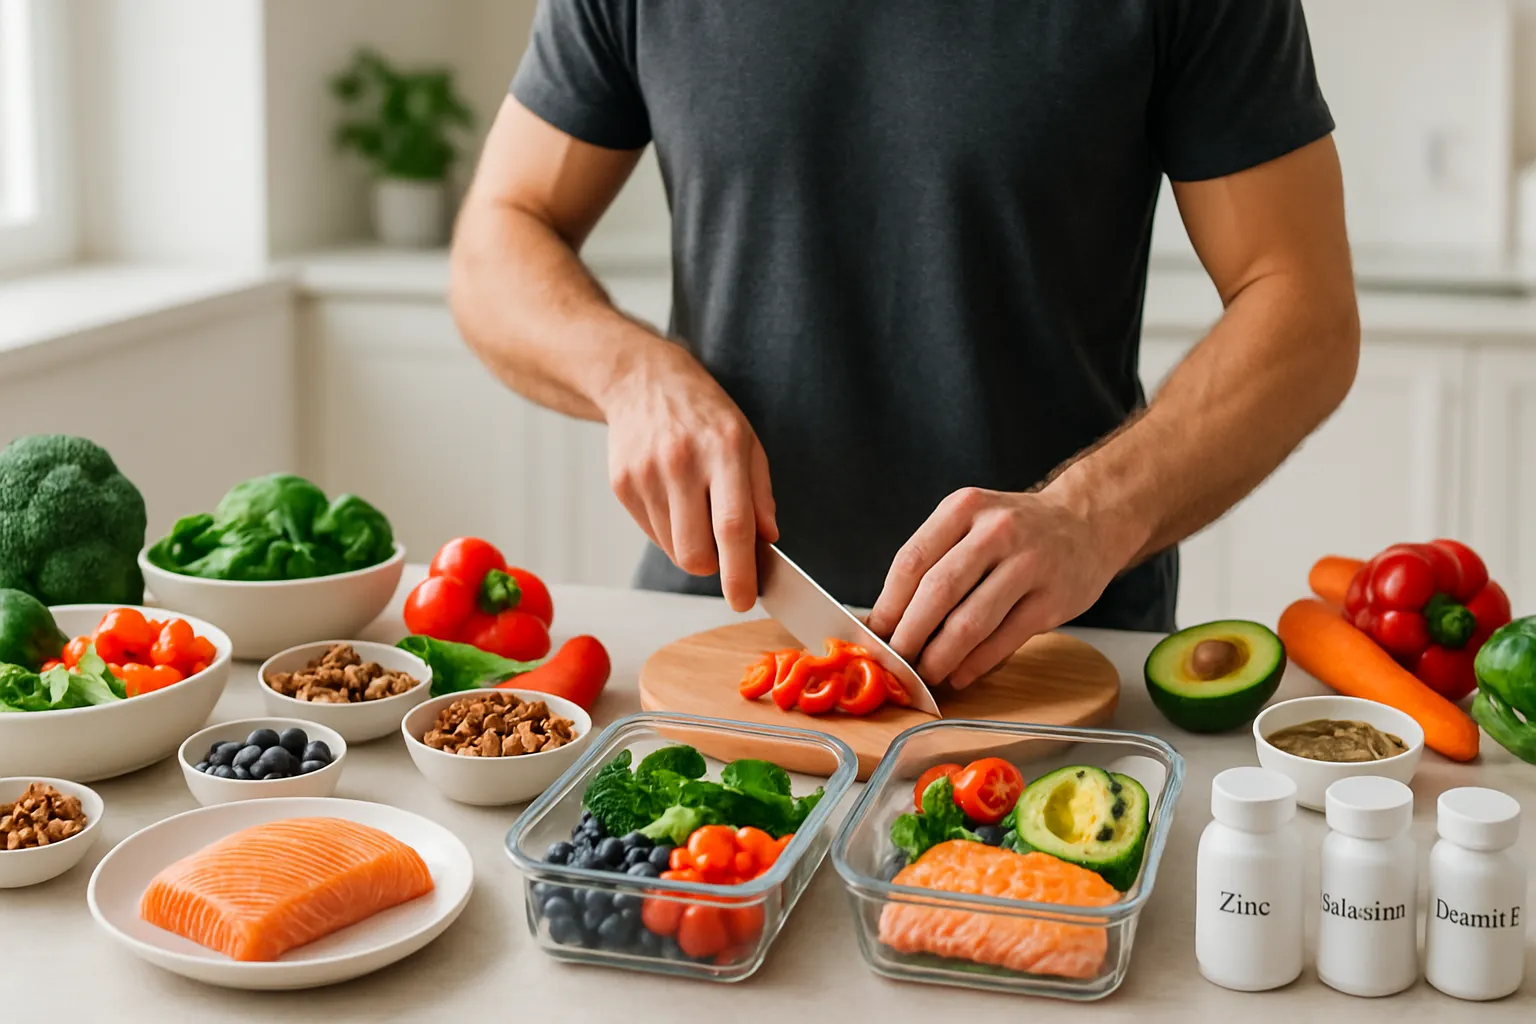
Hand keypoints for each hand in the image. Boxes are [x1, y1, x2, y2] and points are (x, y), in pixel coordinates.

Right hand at [599, 342, 777, 611]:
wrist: (642, 381)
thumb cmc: (703, 415)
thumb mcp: (746, 441)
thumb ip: (760, 494)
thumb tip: (767, 541)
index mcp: (723, 450)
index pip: (732, 526)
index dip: (739, 571)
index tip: (744, 600)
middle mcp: (682, 462)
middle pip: (695, 551)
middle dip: (713, 567)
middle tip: (723, 552)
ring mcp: (646, 474)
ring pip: (673, 548)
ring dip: (690, 545)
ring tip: (694, 506)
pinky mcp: (622, 485)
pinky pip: (652, 533)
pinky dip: (669, 529)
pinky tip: (672, 496)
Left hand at [867, 486, 1132, 688]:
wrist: (1087, 522)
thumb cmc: (1016, 531)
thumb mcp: (970, 523)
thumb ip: (932, 562)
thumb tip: (885, 621)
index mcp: (964, 508)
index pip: (912, 561)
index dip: (888, 605)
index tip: (875, 635)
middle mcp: (996, 531)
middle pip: (937, 591)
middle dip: (909, 636)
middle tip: (896, 662)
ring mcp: (1029, 564)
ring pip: (970, 622)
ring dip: (940, 657)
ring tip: (926, 675)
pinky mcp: (1053, 600)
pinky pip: (1004, 640)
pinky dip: (975, 665)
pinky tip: (959, 675)